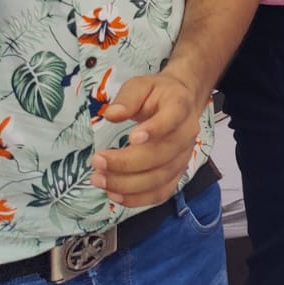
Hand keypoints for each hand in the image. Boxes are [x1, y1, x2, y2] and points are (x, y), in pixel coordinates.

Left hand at [93, 71, 204, 207]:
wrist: (180, 102)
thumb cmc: (156, 93)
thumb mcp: (141, 85)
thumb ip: (127, 98)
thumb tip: (111, 115)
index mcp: (180, 106)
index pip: (172, 119)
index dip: (155, 130)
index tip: (131, 138)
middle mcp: (186, 134)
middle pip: (161, 155)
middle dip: (126, 163)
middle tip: (96, 161)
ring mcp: (183, 157)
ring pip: (159, 179)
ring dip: (127, 185)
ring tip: (99, 180)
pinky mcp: (177, 174)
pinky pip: (160, 193)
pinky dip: (138, 199)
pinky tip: (115, 194)